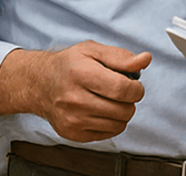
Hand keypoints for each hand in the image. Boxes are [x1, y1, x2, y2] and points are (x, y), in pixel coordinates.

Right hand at [0, 41, 151, 142]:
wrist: (40, 84)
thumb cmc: (69, 66)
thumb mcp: (93, 51)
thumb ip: (121, 56)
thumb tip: (144, 60)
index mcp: (81, 74)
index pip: (122, 89)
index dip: (137, 88)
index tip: (135, 85)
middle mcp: (75, 99)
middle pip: (123, 109)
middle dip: (130, 100)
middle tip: (120, 92)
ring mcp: (73, 119)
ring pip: (119, 124)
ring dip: (121, 112)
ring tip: (110, 100)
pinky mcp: (73, 133)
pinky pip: (108, 134)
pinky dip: (111, 123)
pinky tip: (101, 110)